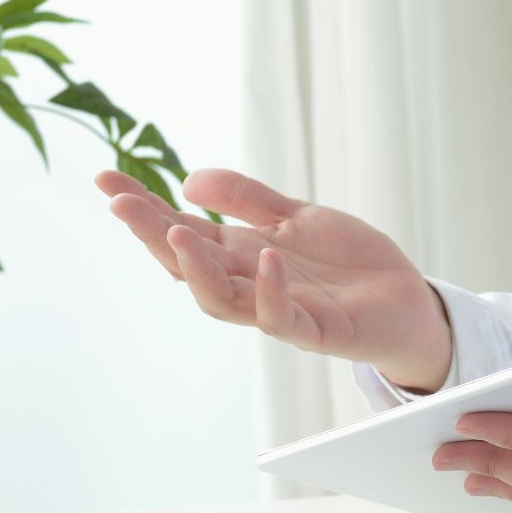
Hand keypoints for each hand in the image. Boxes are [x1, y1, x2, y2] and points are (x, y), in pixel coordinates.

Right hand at [95, 169, 451, 391]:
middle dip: (152, 236)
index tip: (105, 181)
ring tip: (178, 232)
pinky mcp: (317, 331)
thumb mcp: (296, 216)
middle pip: (188, 267)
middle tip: (122, 205)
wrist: (407, 299)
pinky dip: (272, 292)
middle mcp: (250, 285)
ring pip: (223, 301)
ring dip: (198, 270)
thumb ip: (247, 199)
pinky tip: (267, 259)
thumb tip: (187, 181)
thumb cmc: (349, 263)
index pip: (181, 231)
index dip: (144, 209)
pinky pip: (284, 320)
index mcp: (241, 255)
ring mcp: (280, 310)